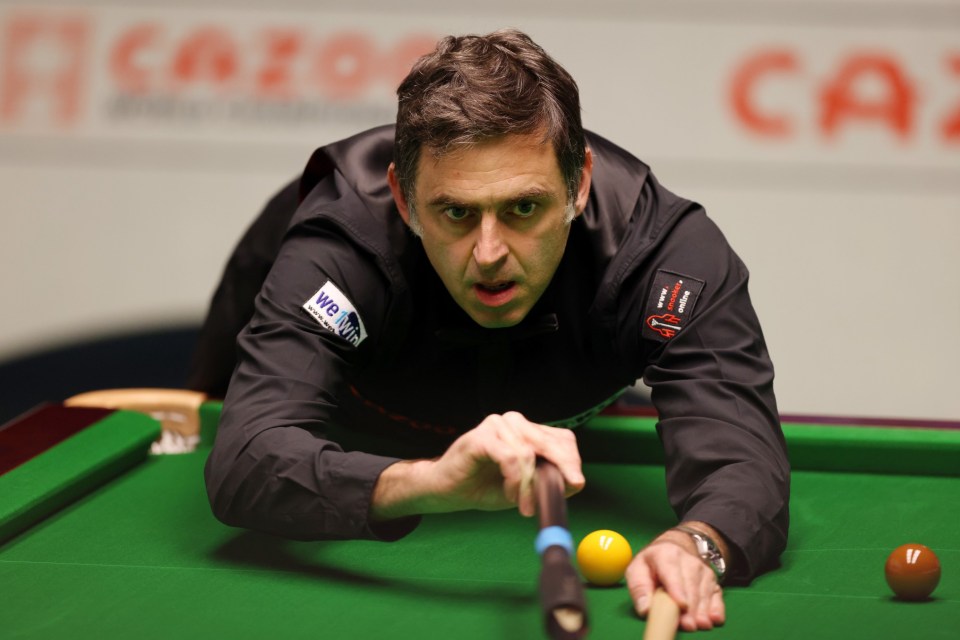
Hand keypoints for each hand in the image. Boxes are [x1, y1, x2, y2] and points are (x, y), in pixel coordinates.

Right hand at [370, 412, 584, 520]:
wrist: (446, 492)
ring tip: (523, 506)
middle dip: (560, 471)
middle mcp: (514, 422)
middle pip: (550, 442)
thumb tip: (576, 482)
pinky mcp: (480, 436)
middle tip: (561, 496)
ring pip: (529, 452)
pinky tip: (511, 497)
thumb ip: (546, 482)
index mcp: (527, 431)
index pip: (562, 439)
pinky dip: (515, 481)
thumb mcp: (524, 487)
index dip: (571, 461)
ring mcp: (496, 425)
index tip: (576, 485)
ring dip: (530, 484)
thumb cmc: (483, 487)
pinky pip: (510, 457)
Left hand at [626, 525, 725, 631]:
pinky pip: (716, 594)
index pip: (672, 571)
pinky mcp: (712, 579)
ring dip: (703, 609)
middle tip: (688, 624)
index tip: (681, 605)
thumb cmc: (652, 563)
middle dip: (690, 606)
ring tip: (700, 625)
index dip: (677, 589)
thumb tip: (645, 610)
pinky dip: (716, 607)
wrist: (674, 547)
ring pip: (704, 591)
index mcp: (665, 554)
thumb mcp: (637, 569)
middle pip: (691, 585)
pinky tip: (715, 618)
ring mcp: (702, 569)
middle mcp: (687, 560)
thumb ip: (639, 589)